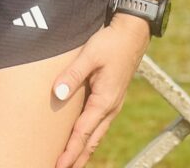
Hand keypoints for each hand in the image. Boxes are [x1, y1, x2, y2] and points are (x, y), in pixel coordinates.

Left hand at [53, 15, 149, 167]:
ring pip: (96, 135)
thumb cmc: (110, 43)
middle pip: (91, 141)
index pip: (83, 133)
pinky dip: (90, 137)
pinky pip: (100, 125)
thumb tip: (57, 94)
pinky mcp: (111, 98)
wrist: (132, 34)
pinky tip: (84, 138)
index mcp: (104, 101)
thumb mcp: (89, 55)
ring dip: (84, 150)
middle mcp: (110, 108)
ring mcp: (112, 104)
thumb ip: (72, 75)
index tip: (59, 165)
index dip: (70, 151)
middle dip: (77, 158)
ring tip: (72, 163)